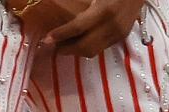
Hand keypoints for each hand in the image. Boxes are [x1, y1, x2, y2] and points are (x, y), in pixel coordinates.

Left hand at [10, 0, 148, 57]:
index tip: (47, 39)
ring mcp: (118, 34)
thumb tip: (61, 5)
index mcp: (104, 11)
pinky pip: (101, 47)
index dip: (62, 35)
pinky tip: (79, 42)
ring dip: (76, 51)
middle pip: (86, 47)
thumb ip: (80, 4)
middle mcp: (112, 26)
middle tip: (52, 47)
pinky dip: (87, 47)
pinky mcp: (121, 37)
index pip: (79, 28)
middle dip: (67, 50)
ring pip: (93, 51)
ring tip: (63, 46)